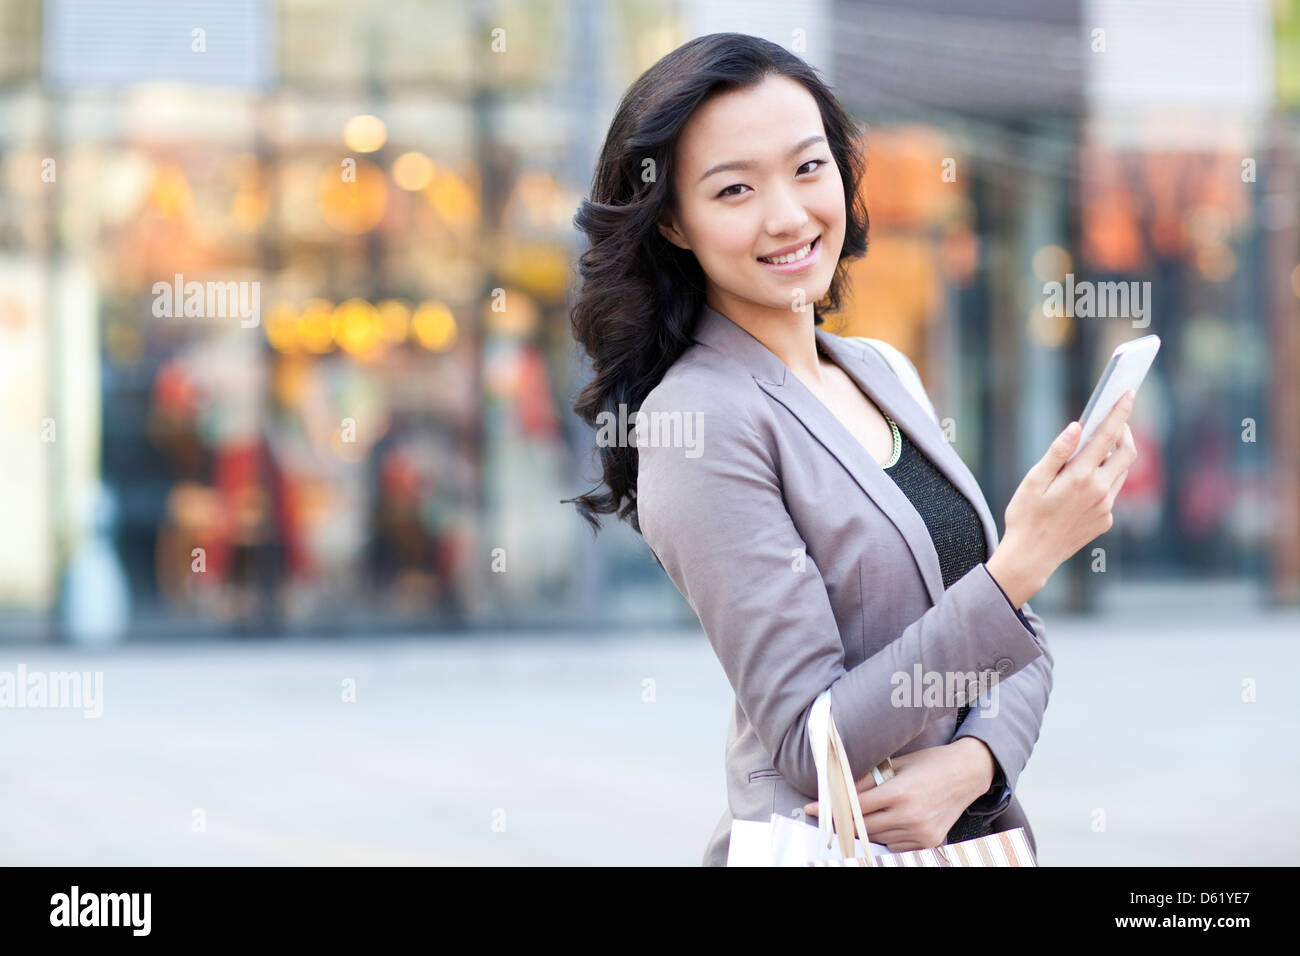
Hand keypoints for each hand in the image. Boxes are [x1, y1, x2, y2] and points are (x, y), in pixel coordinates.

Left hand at [801, 739, 994, 851]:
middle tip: (828, 816)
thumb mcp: (896, 765)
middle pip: (863, 827)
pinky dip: (886, 837)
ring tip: (861, 816)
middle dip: (843, 822)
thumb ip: (867, 779)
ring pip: (878, 838)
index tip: (811, 809)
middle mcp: (910, 816)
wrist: (966, 774)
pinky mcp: (929, 842)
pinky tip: (886, 823)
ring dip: (865, 830)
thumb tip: (840, 788)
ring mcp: (920, 833)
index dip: (832, 809)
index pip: (855, 807)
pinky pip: (896, 845)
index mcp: (899, 792)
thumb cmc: (930, 764)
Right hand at [985, 389, 1138, 606]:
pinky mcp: (1106, 520)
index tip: (1128, 393)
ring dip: (1115, 456)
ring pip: (1121, 473)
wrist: (1031, 556)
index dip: (1120, 412)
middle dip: (1124, 432)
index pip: (1108, 436)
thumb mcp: (1033, 480)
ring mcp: (1106, 508)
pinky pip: (1111, 493)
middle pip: (1127, 452)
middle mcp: (1100, 491)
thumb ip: (1057, 452)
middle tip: (1115, 420)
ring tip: (1098, 447)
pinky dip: (1104, 480)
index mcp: (1081, 477)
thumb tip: (1076, 427)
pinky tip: (1084, 483)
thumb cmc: (1025, 515)